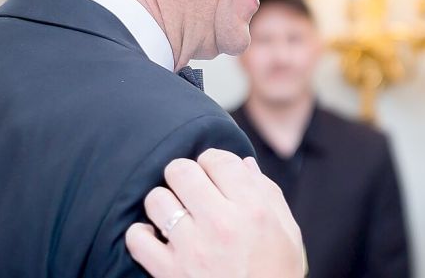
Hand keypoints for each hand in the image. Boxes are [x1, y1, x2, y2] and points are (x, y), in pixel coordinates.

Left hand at [126, 149, 304, 277]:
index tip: (215, 174)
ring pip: (156, 199)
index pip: (217, 159)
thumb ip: (267, 192)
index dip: (214, 162)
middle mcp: (221, 223)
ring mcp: (191, 248)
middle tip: (193, 190)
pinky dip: (142, 235)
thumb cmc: (278, 272)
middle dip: (185, 175)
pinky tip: (159, 238)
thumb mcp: (288, 231)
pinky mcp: (168, 272)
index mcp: (253, 208)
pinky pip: (136, 238)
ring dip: (165, 202)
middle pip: (180, 170)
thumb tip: (244, 163)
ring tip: (177, 214)